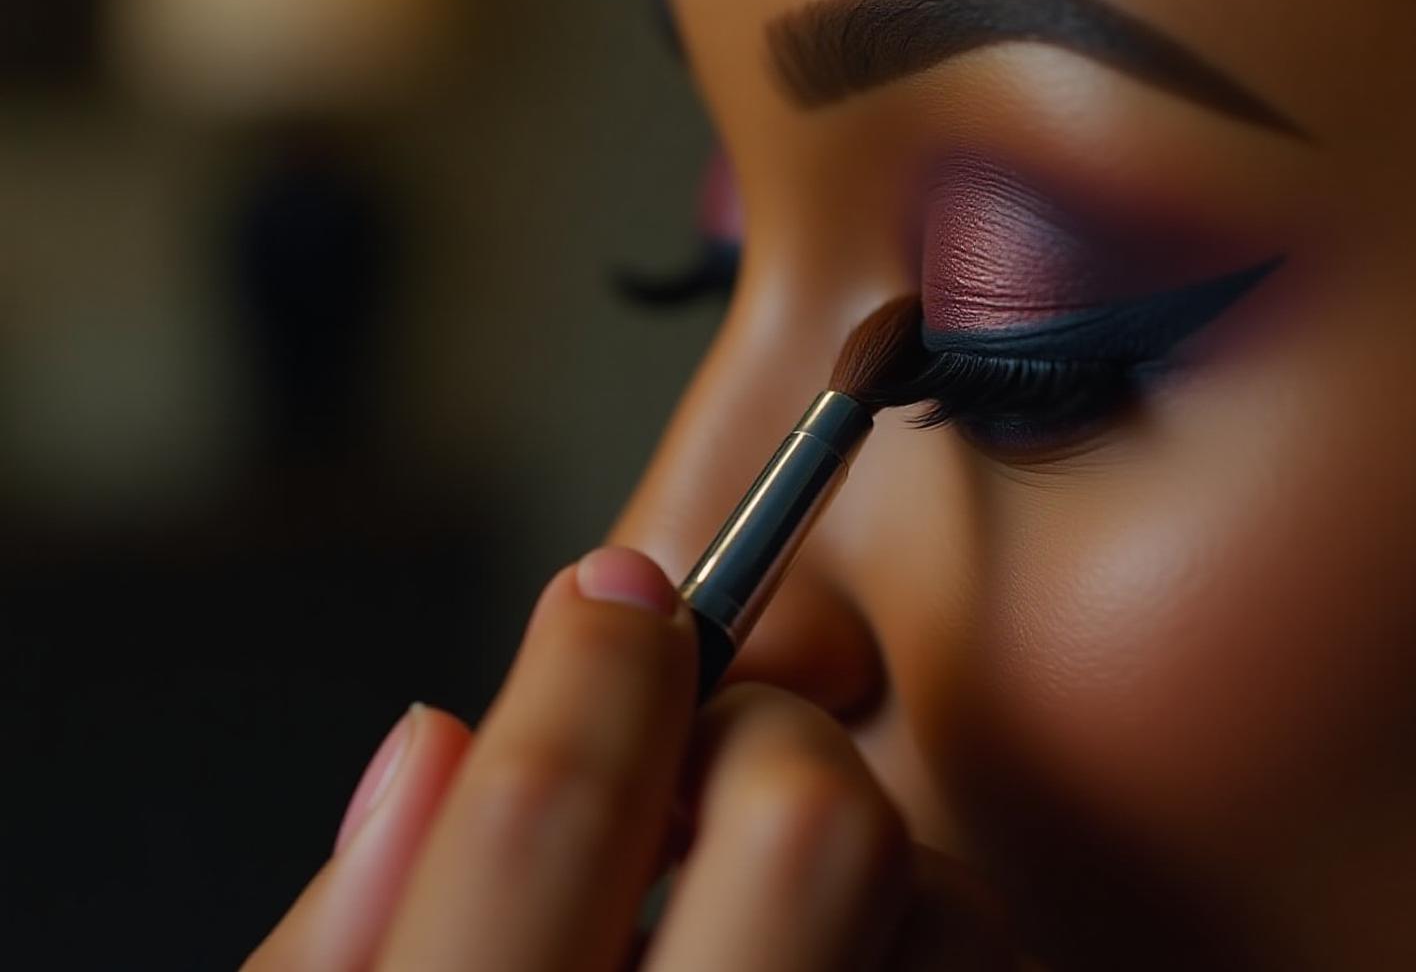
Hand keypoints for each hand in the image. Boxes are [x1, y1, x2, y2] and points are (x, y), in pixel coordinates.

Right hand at [245, 546, 1029, 970]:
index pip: (547, 816)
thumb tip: (440, 737)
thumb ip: (344, 933)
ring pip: (952, 912)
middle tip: (719, 757)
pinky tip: (858, 967)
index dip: (589, 668)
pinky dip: (937, 946)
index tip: (614, 600)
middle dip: (764, 744)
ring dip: (883, 865)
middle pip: (810, 830)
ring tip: (787, 907)